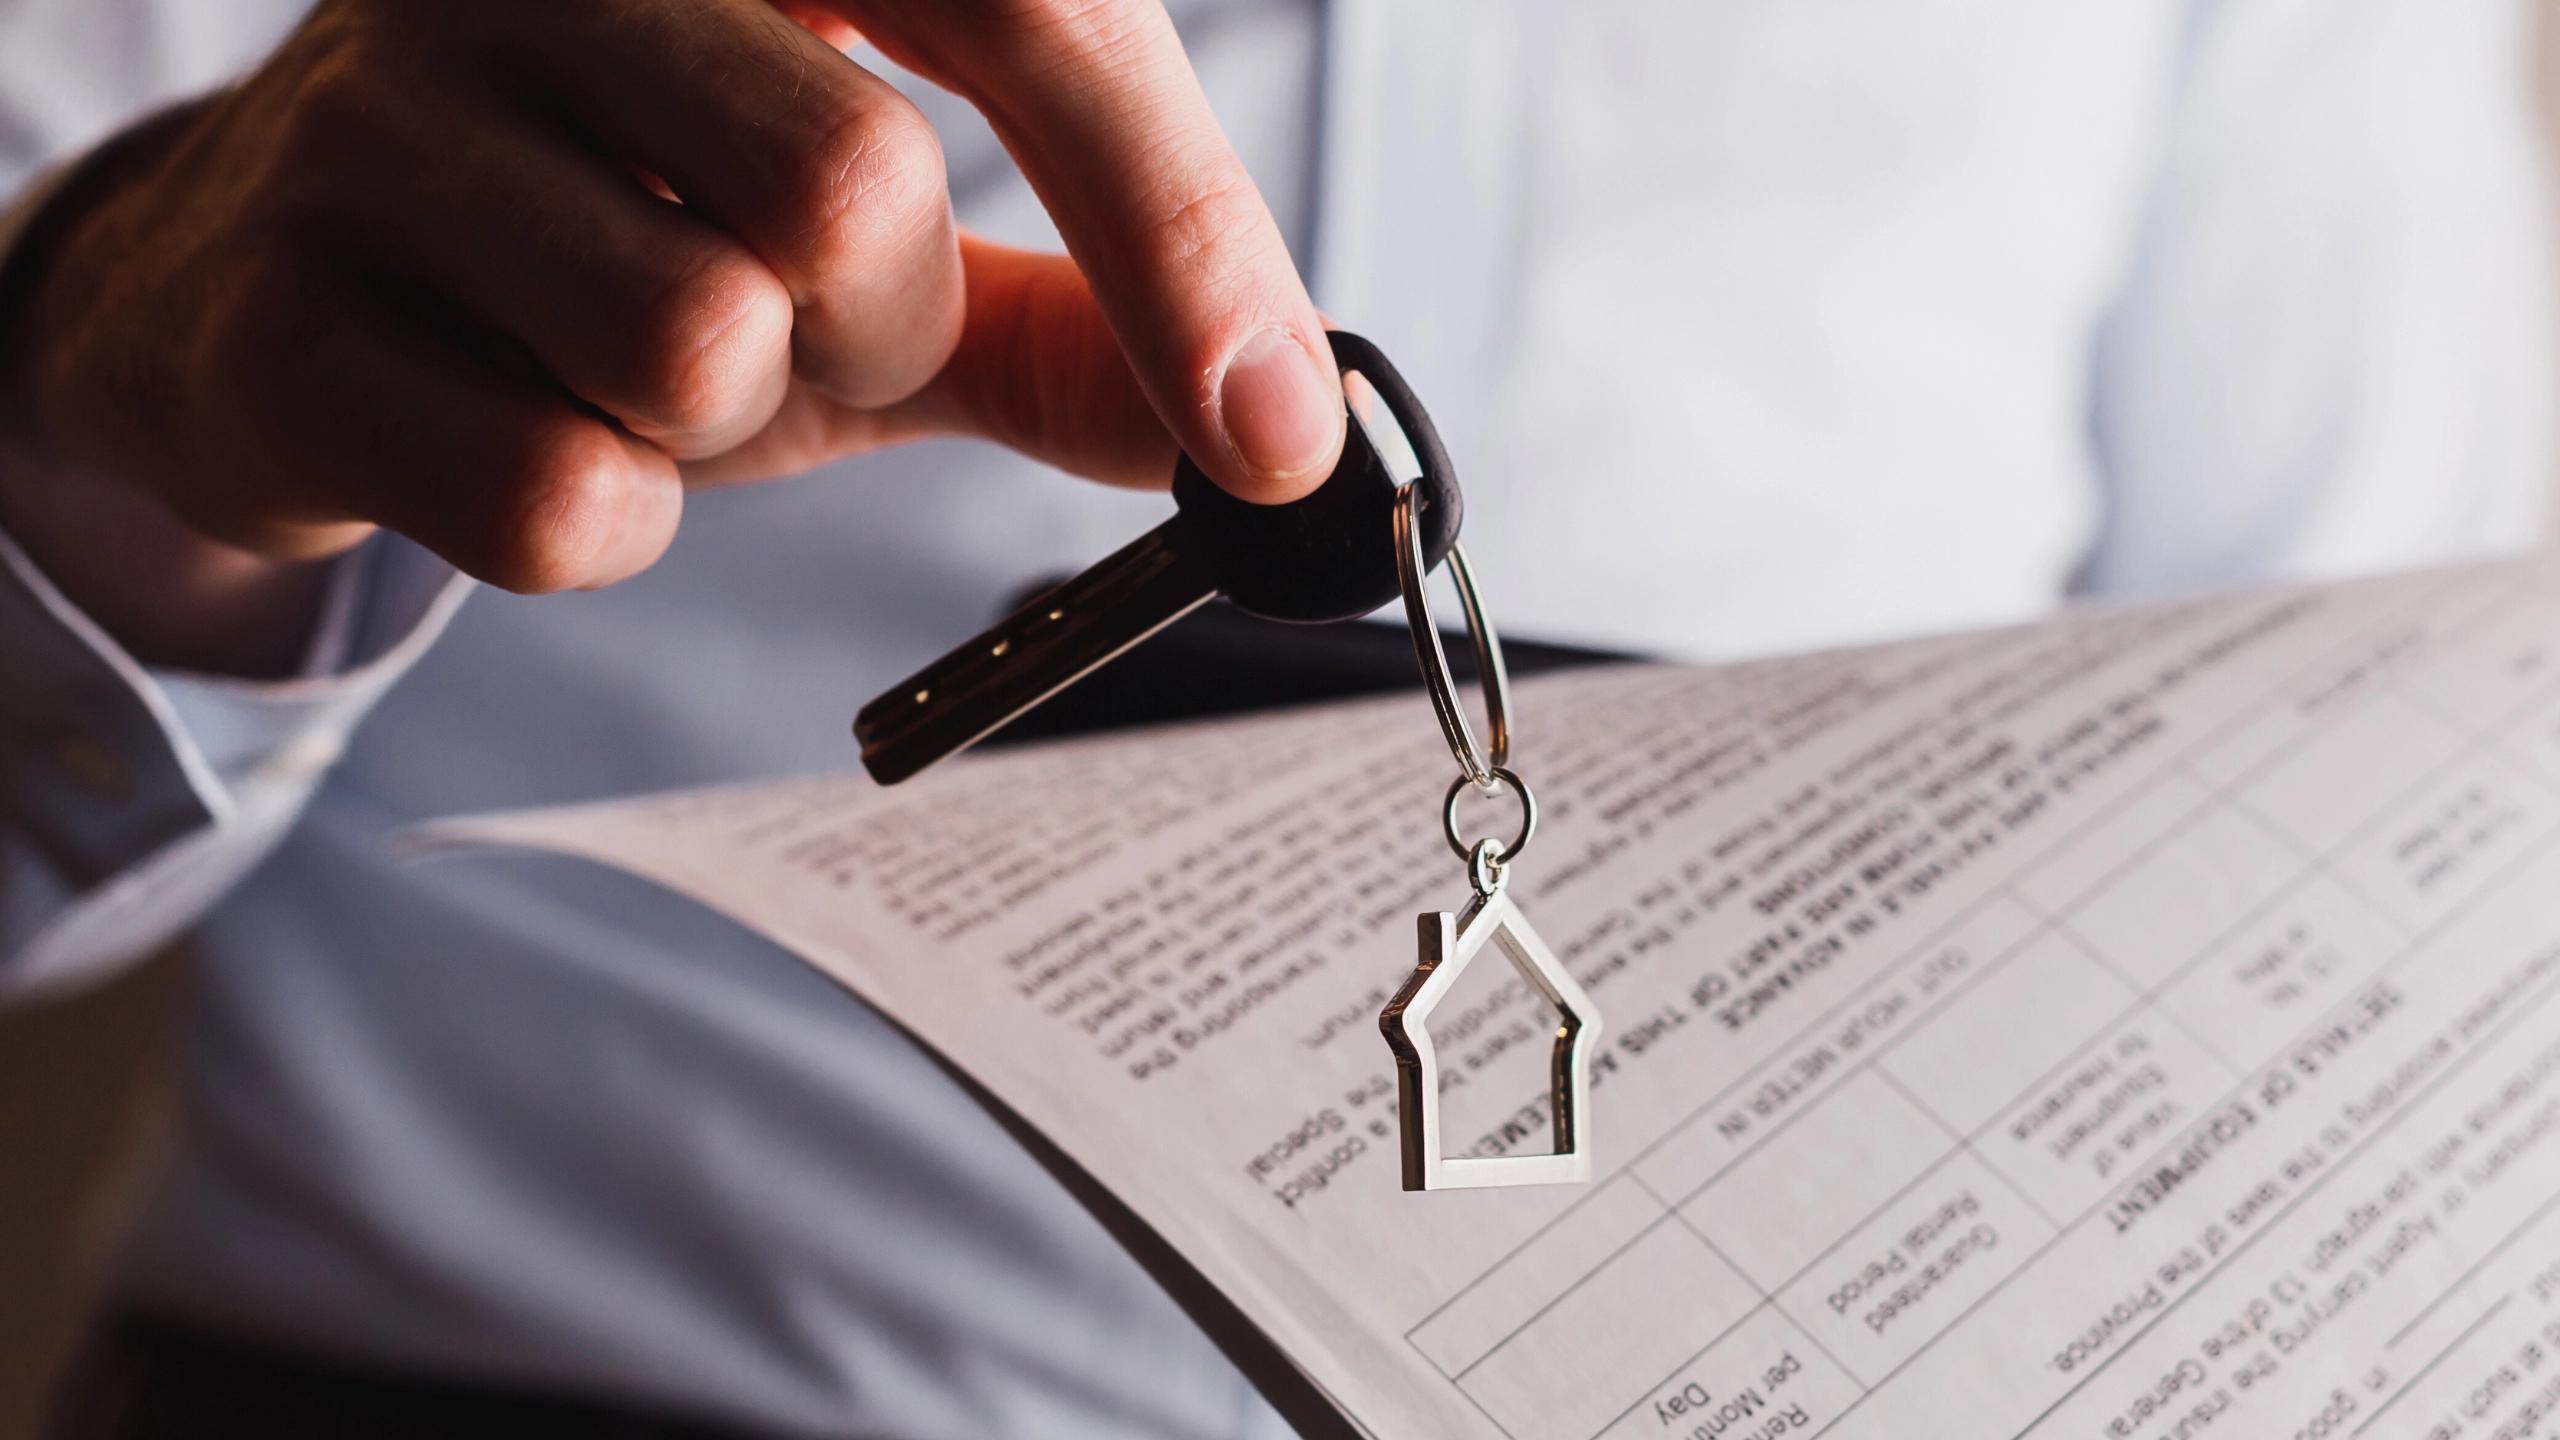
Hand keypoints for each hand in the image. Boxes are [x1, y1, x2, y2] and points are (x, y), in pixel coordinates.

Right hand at [0, 0, 1342, 669]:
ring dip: (728, 424)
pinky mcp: (270, 310)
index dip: (1174, 215)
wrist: (269, 300)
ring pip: (698, 347)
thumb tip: (1271, 420)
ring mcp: (371, 111)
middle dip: (878, 327)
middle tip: (791, 321)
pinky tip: (522, 434)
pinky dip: (607, 524)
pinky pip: (559, 497)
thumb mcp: (847, 256)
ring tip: (630, 366)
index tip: (1271, 424)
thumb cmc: (598, 246)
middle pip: (854, 191)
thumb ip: (1064, 314)